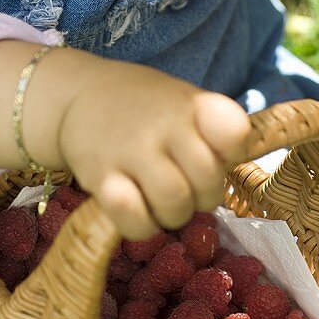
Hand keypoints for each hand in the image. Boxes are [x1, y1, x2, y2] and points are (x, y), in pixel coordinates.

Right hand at [57, 62, 251, 238]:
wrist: (81, 93)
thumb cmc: (148, 108)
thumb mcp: (186, 102)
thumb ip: (216, 131)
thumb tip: (236, 166)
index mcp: (194, 105)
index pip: (236, 133)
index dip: (230, 153)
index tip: (214, 151)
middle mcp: (165, 124)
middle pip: (208, 182)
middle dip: (203, 196)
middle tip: (186, 186)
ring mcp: (131, 150)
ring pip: (175, 206)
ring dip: (174, 215)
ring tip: (160, 200)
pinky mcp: (100, 177)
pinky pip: (135, 220)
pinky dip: (141, 226)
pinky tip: (136, 210)